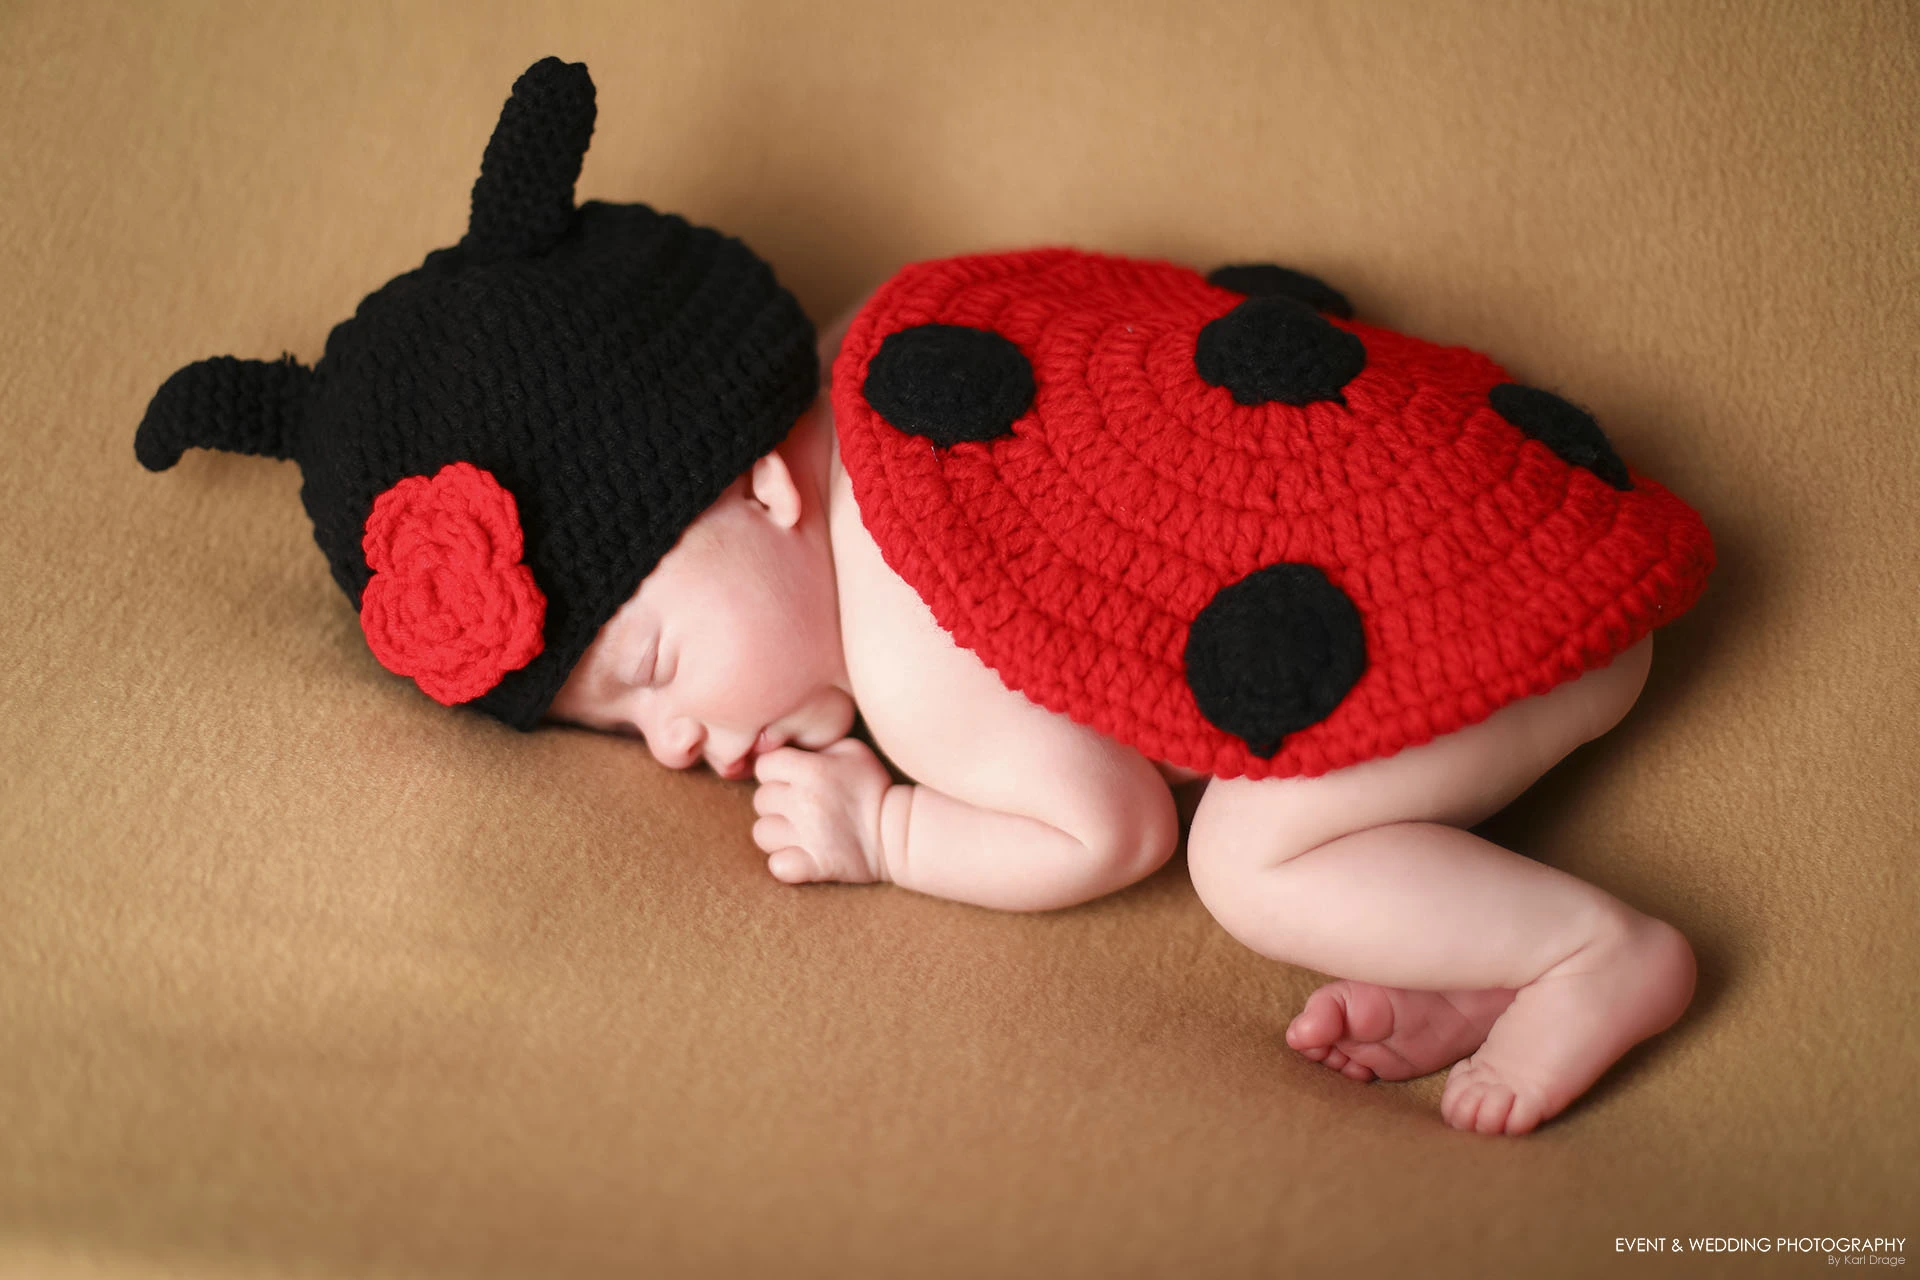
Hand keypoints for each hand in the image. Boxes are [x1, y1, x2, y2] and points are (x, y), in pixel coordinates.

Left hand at [750, 738, 892, 884]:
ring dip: (777, 832)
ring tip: (798, 830)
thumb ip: (818, 744)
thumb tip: (790, 745)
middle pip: (761, 799)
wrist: (900, 831)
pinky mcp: (815, 866)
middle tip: (798, 805)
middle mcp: (804, 802)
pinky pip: (777, 866)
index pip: (764, 765)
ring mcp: (807, 837)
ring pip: (762, 833)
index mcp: (812, 770)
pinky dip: (785, 862)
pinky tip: (800, 854)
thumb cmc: (873, 787)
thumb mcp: (853, 751)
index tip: (792, 778)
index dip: (775, 771)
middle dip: (776, 801)